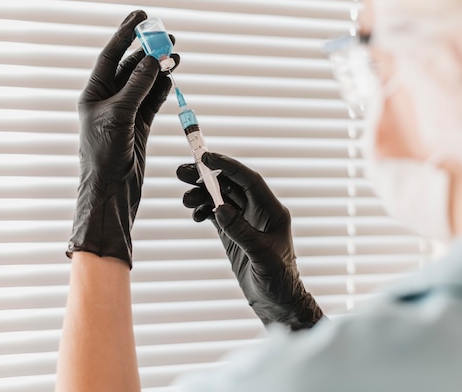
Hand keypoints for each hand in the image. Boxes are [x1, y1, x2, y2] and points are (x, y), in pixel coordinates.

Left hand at [67, 10, 178, 266]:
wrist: (111, 191)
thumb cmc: (104, 156)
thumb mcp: (119, 116)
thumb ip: (137, 87)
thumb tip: (151, 59)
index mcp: (94, 94)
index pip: (111, 56)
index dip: (125, 34)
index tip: (140, 15)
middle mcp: (108, 101)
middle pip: (130, 67)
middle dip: (147, 50)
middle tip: (166, 35)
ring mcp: (125, 114)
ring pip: (144, 84)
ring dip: (158, 69)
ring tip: (175, 54)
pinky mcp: (139, 127)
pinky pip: (152, 102)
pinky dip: (162, 89)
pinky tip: (170, 77)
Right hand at [177, 152, 322, 329]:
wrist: (277, 303)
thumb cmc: (279, 281)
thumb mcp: (262, 257)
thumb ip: (241, 232)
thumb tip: (220, 209)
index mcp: (272, 211)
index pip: (249, 180)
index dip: (228, 166)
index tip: (205, 157)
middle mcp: (259, 212)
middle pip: (230, 186)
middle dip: (207, 177)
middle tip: (182, 172)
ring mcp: (245, 223)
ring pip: (220, 199)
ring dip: (202, 195)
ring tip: (185, 200)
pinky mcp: (234, 234)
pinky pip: (215, 214)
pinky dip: (203, 211)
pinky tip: (195, 215)